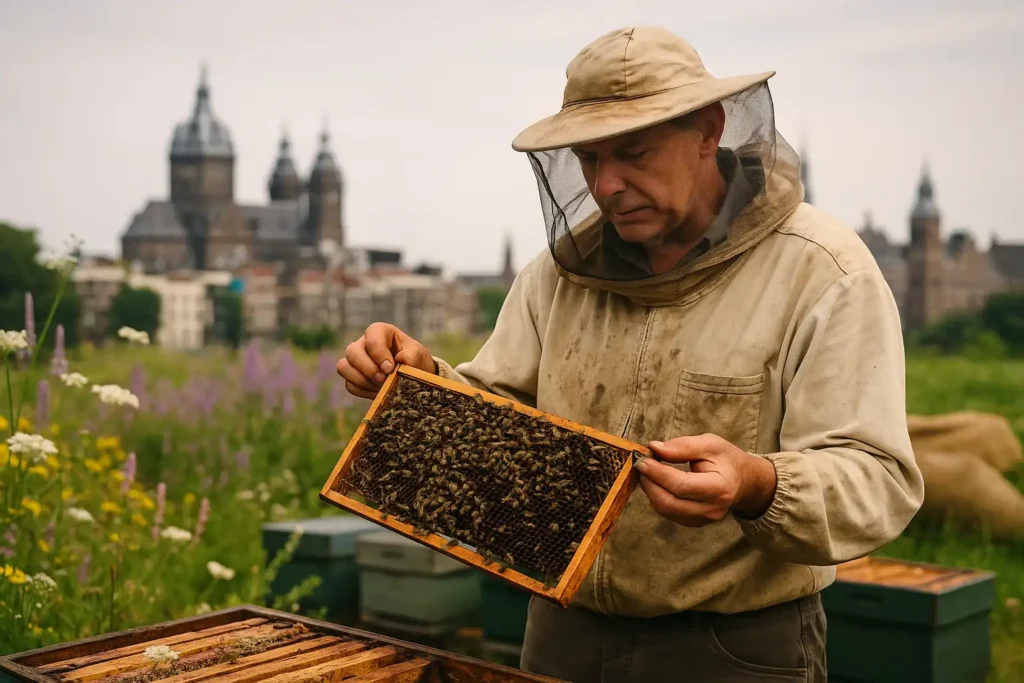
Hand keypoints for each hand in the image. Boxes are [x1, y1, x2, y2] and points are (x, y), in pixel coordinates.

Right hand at [336, 323, 435, 398]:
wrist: (412, 375)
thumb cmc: (414, 360)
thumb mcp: (418, 355)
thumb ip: (412, 356)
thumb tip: (402, 359)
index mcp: (380, 332)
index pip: (372, 337)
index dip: (378, 353)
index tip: (390, 369)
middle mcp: (363, 343)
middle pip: (352, 352)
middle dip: (368, 369)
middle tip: (383, 381)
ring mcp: (355, 360)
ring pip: (344, 367)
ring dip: (362, 381)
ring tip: (381, 387)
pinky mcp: (353, 376)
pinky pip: (349, 384)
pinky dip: (363, 391)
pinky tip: (378, 393)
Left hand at [634, 434, 776, 525]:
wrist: (744, 481)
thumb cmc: (726, 459)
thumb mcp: (710, 444)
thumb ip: (682, 446)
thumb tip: (654, 448)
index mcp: (720, 488)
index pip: (681, 485)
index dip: (657, 473)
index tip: (642, 459)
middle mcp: (713, 509)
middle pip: (669, 503)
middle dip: (649, 483)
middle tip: (640, 464)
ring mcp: (704, 519)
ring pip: (666, 510)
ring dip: (651, 490)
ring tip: (648, 471)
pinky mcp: (694, 522)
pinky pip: (669, 513)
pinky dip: (658, 497)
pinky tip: (657, 482)